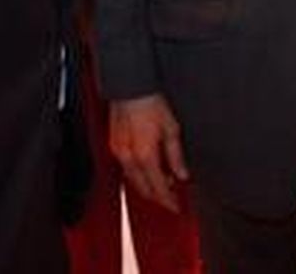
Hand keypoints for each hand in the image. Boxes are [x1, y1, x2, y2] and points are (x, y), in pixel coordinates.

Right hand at [108, 94, 188, 211]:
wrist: (131, 87)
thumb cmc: (151, 104)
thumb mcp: (171, 129)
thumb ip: (176, 156)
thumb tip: (182, 175)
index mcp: (145, 156)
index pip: (158, 188)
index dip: (168, 200)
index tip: (176, 206)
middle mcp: (129, 158)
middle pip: (142, 188)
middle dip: (157, 196)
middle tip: (170, 196)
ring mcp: (119, 152)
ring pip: (132, 180)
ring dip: (146, 185)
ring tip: (162, 180)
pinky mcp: (113, 145)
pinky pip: (125, 168)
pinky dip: (137, 173)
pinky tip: (147, 167)